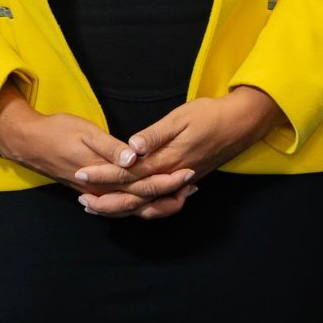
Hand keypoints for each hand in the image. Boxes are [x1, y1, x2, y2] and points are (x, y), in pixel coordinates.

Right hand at [0, 84, 195, 219]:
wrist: (31, 143)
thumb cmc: (58, 132)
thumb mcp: (85, 132)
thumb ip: (110, 147)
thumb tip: (132, 158)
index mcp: (103, 176)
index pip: (142, 184)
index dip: (167, 181)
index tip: (188, 174)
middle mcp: (102, 191)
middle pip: (141, 201)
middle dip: (169, 195)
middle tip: (193, 187)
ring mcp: (98, 194)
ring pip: (133, 209)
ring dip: (157, 204)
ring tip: (180, 197)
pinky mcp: (95, 192)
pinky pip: (122, 207)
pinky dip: (140, 206)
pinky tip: (152, 202)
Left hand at [79, 87, 283, 217]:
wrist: (241, 125)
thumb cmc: (210, 115)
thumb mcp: (181, 118)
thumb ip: (155, 135)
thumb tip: (132, 146)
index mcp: (167, 160)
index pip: (129, 172)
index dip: (104, 174)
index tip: (81, 174)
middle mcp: (172, 177)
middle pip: (134, 195)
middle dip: (106, 199)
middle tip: (81, 199)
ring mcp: (179, 182)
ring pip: (146, 204)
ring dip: (120, 207)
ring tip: (97, 206)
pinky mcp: (184, 182)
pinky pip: (159, 203)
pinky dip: (141, 207)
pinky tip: (128, 204)